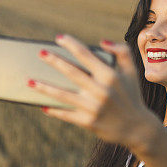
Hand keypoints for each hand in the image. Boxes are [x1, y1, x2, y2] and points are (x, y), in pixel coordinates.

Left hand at [29, 34, 158, 149]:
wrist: (137, 128)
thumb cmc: (131, 95)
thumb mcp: (132, 72)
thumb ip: (122, 51)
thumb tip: (102, 41)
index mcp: (110, 75)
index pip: (86, 55)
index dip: (71, 45)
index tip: (58, 38)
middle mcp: (100, 90)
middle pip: (71, 73)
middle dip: (54, 62)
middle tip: (40, 53)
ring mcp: (93, 108)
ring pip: (63, 95)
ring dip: (44, 88)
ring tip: (29, 81)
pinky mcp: (88, 122)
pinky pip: (66, 114)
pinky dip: (53, 110)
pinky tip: (41, 105)